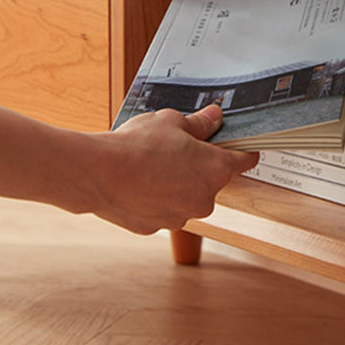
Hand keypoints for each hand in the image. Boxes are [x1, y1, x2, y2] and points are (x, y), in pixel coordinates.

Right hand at [0, 95, 256, 234]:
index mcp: (215, 170)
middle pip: (212, 179)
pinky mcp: (157, 227)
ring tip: (152, 164)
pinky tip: (139, 182)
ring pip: (187, 196)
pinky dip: (158, 197)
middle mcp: (204, 199)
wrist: (98, 173)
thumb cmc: (138, 144)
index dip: (245, 151)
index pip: (244, 161)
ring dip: (178, 183)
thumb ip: (200, 123)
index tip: (246, 148)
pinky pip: (164, 208)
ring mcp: (181, 216)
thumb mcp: (173, 122)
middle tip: (177, 148)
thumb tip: (216, 117)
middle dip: (200, 165)